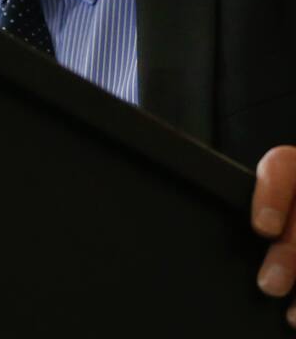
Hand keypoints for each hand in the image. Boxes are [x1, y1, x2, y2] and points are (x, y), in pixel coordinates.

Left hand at [253, 146, 295, 326]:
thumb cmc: (280, 215)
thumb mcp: (268, 207)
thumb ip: (253, 217)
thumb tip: (198, 241)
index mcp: (293, 167)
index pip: (283, 166)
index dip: (273, 195)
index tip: (262, 228)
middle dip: (293, 252)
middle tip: (269, 285)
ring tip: (295, 317)